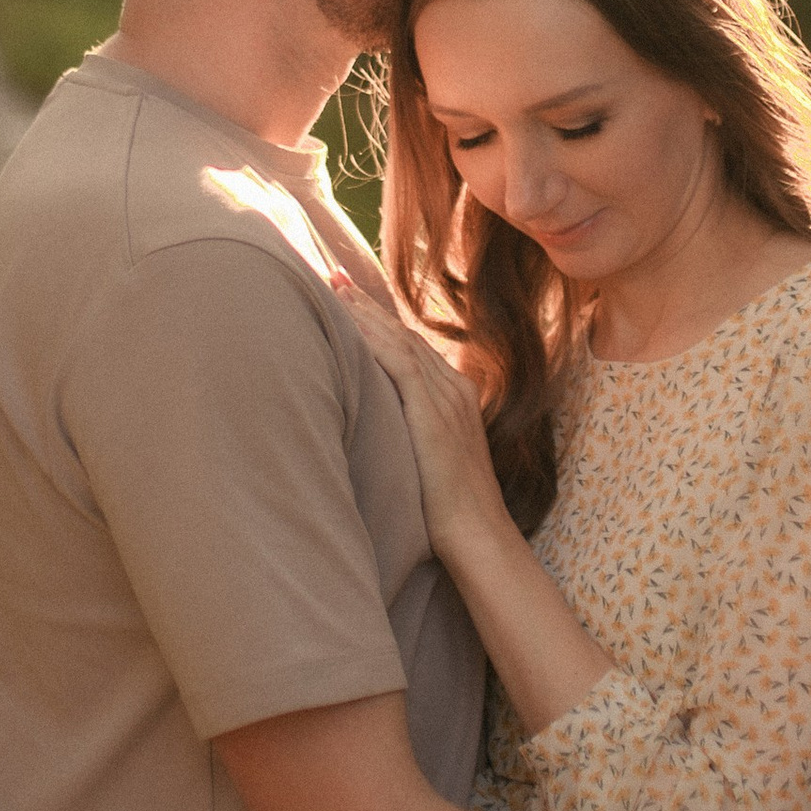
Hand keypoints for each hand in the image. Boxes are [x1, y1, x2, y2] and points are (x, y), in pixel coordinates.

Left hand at [335, 280, 507, 555]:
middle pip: (404, 334)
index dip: (380, 320)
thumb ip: (412, 433)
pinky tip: (348, 322)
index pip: (412, 345)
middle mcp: (455, 388)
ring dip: (364, 312)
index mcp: (456, 396)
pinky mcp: (434, 412)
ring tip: (334, 287)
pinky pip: (400, 363)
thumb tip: (376, 428)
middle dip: (367, 304)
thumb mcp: (431, 459)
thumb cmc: (449, 511)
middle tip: (333, 276)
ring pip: (400, 340)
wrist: (477, 534)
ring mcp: (447, 398)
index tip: (350, 297)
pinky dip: (373, 338)